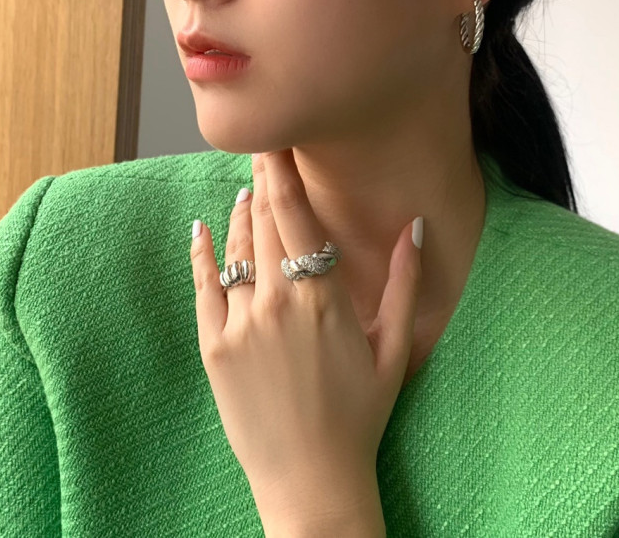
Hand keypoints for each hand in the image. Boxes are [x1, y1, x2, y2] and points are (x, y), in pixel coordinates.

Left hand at [188, 149, 422, 526]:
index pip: (293, 212)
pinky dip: (201, 253)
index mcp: (322, 295)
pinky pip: (204, 286)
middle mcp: (277, 301)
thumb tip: (417, 226)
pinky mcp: (214, 348)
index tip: (276, 139)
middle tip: (259, 146)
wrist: (312, 479)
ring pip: (234, 248)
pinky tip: (201, 227)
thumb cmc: (360, 413)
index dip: (281, 170)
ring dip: (237, 212)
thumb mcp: (393, 345)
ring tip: (244, 187)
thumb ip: (405, 281)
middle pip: (261, 220)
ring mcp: (239, 324)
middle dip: (260, 178)